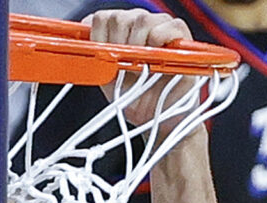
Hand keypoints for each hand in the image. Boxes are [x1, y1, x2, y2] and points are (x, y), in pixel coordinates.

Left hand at [86, 10, 197, 125]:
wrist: (157, 122)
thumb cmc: (136, 99)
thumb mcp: (108, 77)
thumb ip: (96, 55)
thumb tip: (84, 38)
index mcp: (120, 31)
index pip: (102, 18)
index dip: (98, 36)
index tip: (102, 57)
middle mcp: (139, 24)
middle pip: (119, 17)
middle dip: (117, 42)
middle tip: (123, 65)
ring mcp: (161, 28)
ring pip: (142, 19)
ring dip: (137, 43)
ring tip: (140, 65)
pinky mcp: (183, 38)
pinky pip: (171, 26)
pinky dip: (160, 39)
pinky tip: (155, 58)